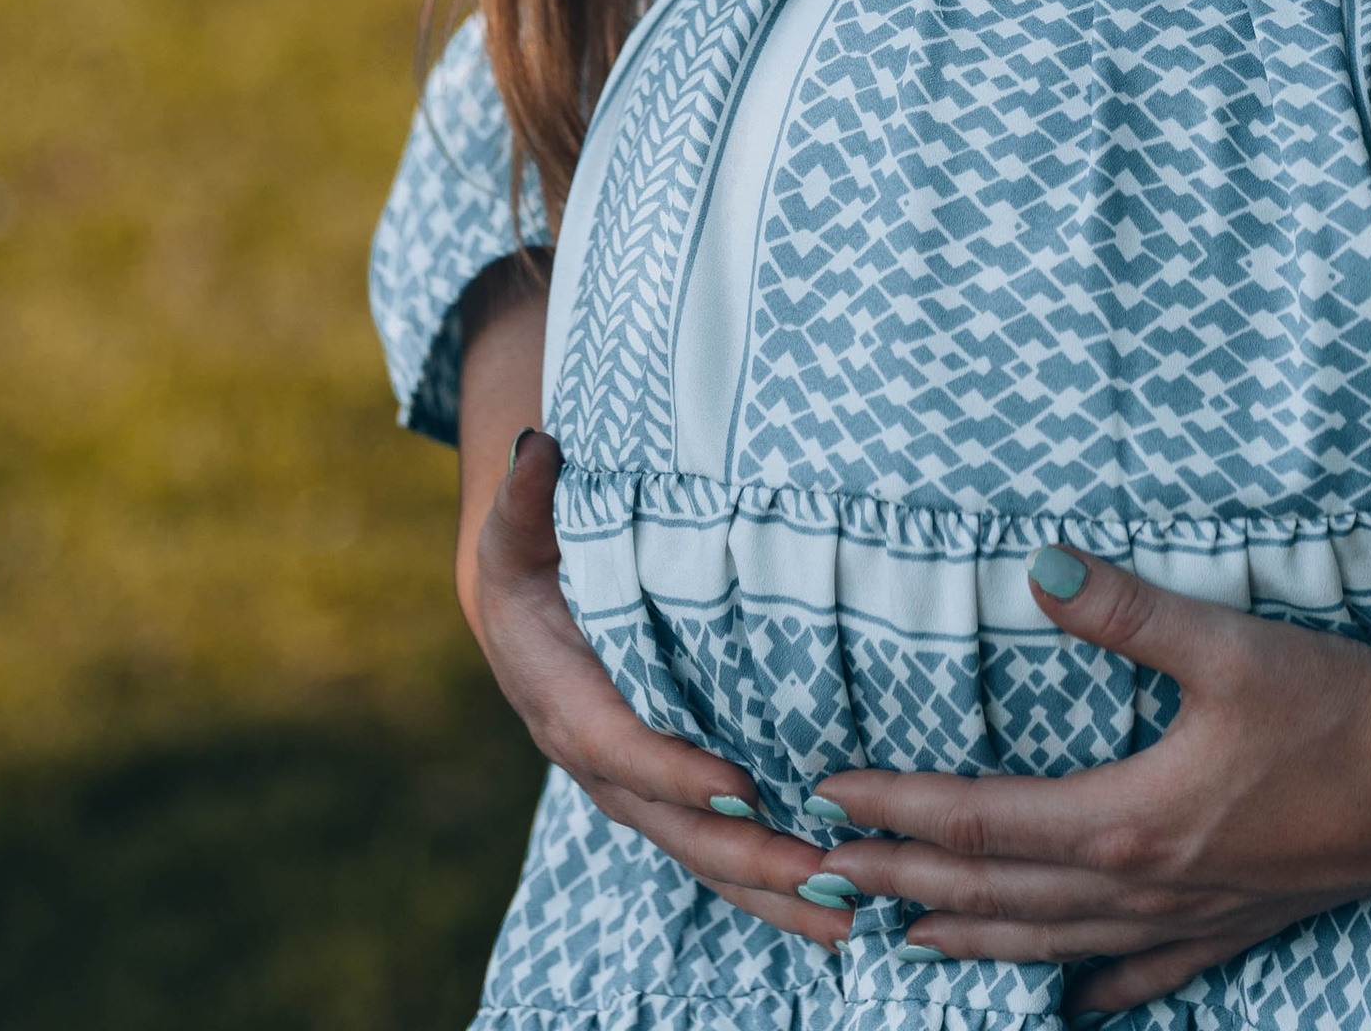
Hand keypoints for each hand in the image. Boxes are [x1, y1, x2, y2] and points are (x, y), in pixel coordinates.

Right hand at [452, 273, 842, 946]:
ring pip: (703, 857)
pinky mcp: (669, 797)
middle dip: (747, 856)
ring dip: (773, 893)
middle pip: (676, 826)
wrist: (520, 613)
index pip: (623, 747)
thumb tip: (538, 451)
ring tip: (851, 920)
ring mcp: (636, 791)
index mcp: (565, 700)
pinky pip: (717, 852)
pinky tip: (834, 908)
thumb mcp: (519, 526)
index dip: (676, 770)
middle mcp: (601, 762)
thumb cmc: (532, 558)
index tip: (739, 785)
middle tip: (824, 875)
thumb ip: (527, 496)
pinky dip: (769, 886)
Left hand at [814, 537, 1370, 1014]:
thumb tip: (1037, 563)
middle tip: (818, 884)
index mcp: (1124, 821)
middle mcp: (1139, 886)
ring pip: (1048, 948)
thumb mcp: (1226, 642)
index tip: (828, 802)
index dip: (898, 815)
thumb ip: (1124, 608)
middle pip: (993, 901)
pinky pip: (1140, 975)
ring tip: (897, 946)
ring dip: (965, 946)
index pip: (980, 826)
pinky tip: (1068, 1004)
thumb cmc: (1337, 705)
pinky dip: (1086, 987)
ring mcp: (1186, 918)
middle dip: (900, 892)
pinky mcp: (1234, 925)